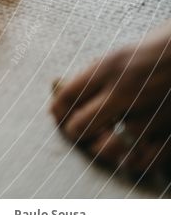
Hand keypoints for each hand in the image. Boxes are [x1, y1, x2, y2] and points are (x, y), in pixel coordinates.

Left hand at [51, 19, 170, 177]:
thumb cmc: (157, 52)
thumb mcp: (121, 54)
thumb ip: (93, 74)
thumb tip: (57, 86)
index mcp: (110, 68)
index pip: (66, 96)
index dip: (58, 111)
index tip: (59, 115)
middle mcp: (126, 91)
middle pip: (81, 125)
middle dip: (75, 131)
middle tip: (77, 132)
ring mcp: (150, 114)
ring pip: (110, 148)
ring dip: (101, 149)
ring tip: (100, 145)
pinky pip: (144, 159)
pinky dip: (132, 161)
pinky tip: (129, 154)